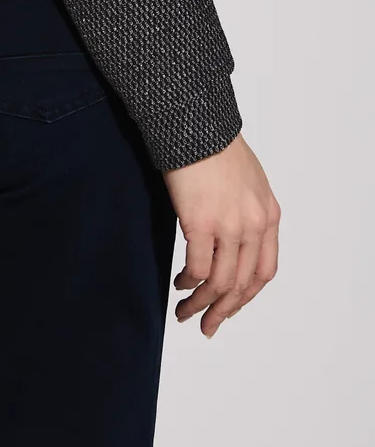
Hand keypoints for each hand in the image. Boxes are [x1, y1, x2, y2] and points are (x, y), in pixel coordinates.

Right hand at [164, 132, 279, 336]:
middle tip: (206, 325)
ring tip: (185, 311)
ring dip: (202, 303)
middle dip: (223, 310)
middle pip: (242, 283)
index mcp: (268, 215)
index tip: (228, 308)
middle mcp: (254, 224)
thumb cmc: (213, 145)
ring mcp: (229, 225)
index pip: (264, 272)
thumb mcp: (247, 180)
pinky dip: (189, 282)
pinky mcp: (201, 222)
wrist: (194, 122)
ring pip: (220, 282)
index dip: (245, 296)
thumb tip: (232, 241)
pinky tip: (179, 284)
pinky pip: (197, 267)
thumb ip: (247, 211)